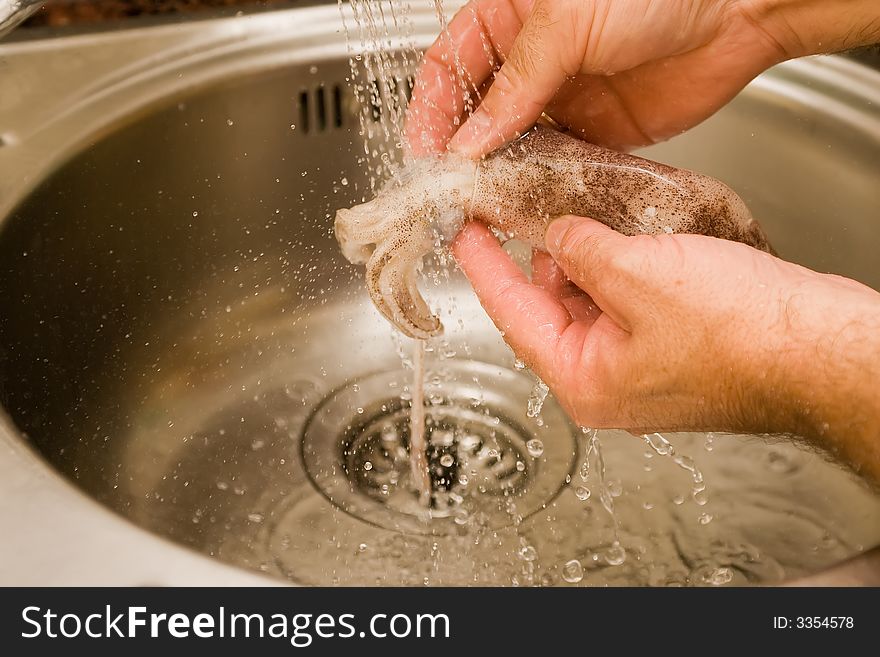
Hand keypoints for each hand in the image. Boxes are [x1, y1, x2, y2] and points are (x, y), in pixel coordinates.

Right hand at [406, 0, 879, 156]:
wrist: (739, 9)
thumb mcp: (566, 23)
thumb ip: (515, 85)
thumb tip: (470, 139)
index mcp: (509, 18)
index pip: (450, 68)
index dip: (431, 110)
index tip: (425, 151)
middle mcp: (531, 61)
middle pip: (475, 114)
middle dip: (459, 151)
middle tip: (451, 189)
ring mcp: (563, 98)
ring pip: (512, 145)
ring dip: (496, 174)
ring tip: (485, 203)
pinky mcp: (596, 132)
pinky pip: (555, 164)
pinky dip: (539, 184)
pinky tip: (528, 200)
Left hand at [452, 217, 879, 480]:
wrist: (822, 351)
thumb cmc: (744, 337)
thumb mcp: (640, 276)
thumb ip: (582, 252)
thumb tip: (557, 236)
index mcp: (584, 380)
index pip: (511, 315)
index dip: (482, 266)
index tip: (462, 232)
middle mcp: (606, 382)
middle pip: (548, 309)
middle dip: (538, 257)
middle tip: (522, 209)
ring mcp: (640, 368)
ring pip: (589, 304)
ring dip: (582, 259)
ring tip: (576, 214)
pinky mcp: (672, 349)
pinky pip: (626, 304)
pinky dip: (617, 269)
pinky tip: (623, 236)